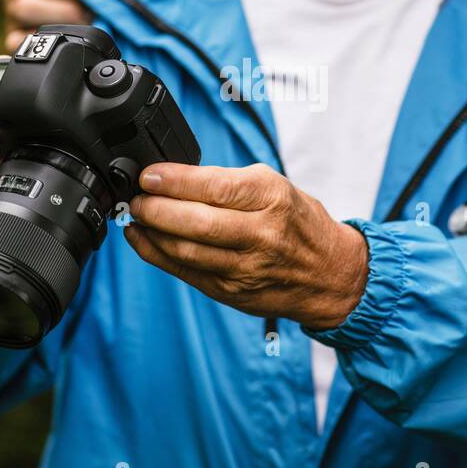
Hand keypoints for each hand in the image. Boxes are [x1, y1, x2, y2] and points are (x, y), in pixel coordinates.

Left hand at [123, 163, 368, 328]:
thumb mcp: (274, 187)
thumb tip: (172, 177)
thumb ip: (228, 182)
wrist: (330, 274)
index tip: (149, 175)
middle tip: (136, 197)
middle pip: (196, 223)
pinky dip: (156, 254)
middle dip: (156, 209)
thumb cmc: (296, 221)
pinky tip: (142, 238)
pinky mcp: (232, 292)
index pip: (215, 187)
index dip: (174, 181)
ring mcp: (246, 268)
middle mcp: (261, 234)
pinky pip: (184, 273)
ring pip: (185, 251)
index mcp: (272, 198)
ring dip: (151, 232)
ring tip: (136, 215)